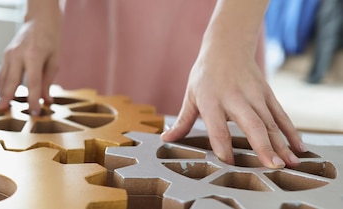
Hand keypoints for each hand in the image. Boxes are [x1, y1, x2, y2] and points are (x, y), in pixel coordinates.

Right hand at [0, 0, 60, 114]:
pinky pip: (1, 73)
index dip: (32, 99)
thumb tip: (45, 101)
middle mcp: (18, 54)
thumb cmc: (50, 39)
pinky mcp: (5, 55)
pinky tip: (2, 96)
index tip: (34, 112)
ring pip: (2, 78)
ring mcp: (9, 54)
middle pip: (11, 81)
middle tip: (1, 111)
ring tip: (0, 107)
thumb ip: (48, 82)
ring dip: (1, 93)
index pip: (32, 82)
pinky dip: (1, 86)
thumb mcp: (54, 61)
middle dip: (6, 97)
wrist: (40, 20)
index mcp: (34, 55)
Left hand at [161, 49, 304, 168]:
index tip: (229, 164)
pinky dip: (291, 132)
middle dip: (262, 146)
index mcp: (211, 100)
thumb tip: (166, 138)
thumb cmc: (205, 75)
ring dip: (281, 144)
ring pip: (270, 122)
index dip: (223, 146)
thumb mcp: (190, 96)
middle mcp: (235, 98)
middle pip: (251, 124)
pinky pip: (281, 115)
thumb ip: (182, 121)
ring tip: (288, 165)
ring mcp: (254, 95)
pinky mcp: (267, 93)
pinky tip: (298, 148)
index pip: (218, 128)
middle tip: (271, 166)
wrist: (227, 46)